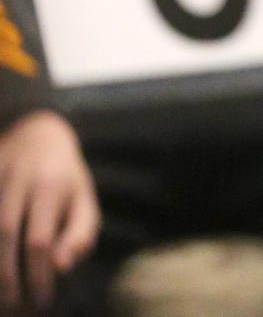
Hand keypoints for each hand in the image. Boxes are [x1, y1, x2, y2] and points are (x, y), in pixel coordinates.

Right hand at [0, 111, 99, 311]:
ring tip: (1, 303)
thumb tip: (64, 266)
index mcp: (51, 184)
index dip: (38, 276)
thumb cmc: (65, 179)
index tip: (43, 303)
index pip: (40, 240)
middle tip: (15, 310)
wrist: (37, 134)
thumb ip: (81, 233)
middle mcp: (19, 178)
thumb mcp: (84, 200)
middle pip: (6, 235)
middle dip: (8, 278)